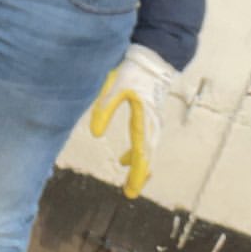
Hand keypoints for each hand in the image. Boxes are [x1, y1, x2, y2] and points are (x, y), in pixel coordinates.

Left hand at [89, 45, 176, 197]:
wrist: (153, 58)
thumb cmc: (134, 71)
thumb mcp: (115, 86)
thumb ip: (104, 109)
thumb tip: (95, 135)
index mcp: (144, 118)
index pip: (141, 152)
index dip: (136, 172)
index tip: (131, 190)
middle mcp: (153, 123)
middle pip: (148, 155)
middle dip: (139, 175)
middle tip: (130, 193)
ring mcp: (155, 121)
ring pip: (149, 150)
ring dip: (140, 167)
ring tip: (130, 184)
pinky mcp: (152, 118)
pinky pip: (147, 142)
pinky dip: (138, 154)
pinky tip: (124, 160)